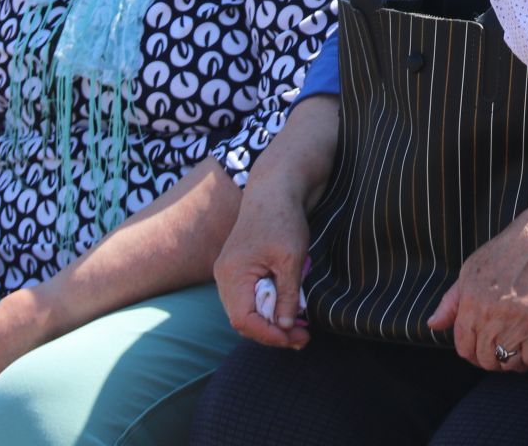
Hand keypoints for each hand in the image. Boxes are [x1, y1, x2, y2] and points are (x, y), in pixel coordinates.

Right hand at [214, 183, 313, 349]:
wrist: (274, 189)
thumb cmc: (283, 219)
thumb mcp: (291, 258)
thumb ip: (287, 295)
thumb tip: (286, 327)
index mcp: (233, 273)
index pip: (243, 320)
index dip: (268, 334)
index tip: (294, 338)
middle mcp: (225, 276)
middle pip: (242, 320)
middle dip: (272, 332)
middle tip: (302, 337)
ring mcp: (229, 273)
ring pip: (245, 311)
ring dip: (270, 322)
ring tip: (298, 329)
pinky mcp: (238, 270)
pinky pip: (248, 299)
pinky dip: (267, 308)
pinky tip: (288, 310)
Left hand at [427, 204, 527, 371]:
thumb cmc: (511, 249)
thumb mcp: (471, 268)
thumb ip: (451, 300)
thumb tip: (433, 325)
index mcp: (469, 302)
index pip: (462, 346)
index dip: (473, 353)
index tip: (486, 350)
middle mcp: (486, 317)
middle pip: (484, 359)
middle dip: (495, 361)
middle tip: (507, 352)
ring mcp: (512, 323)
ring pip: (508, 364)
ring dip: (516, 365)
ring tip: (524, 354)